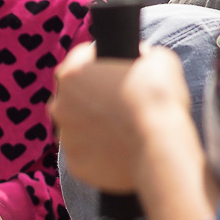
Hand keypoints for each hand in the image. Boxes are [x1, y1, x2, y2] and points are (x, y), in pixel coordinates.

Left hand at [49, 42, 190, 192]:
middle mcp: (59, 105)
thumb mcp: (159, 61)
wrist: (160, 147)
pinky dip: (98, 152)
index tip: (112, 66)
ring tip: (122, 129)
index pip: (80, 58)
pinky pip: (84, 154)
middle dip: (90, 96)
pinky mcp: (74, 164)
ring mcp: (65, 137)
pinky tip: (120, 151)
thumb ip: (142, 55)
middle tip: (119, 102)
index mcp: (72, 74)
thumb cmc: (159, 99)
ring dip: (91, 126)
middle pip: (71, 95)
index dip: (99, 60)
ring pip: (75, 127)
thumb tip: (141, 58)